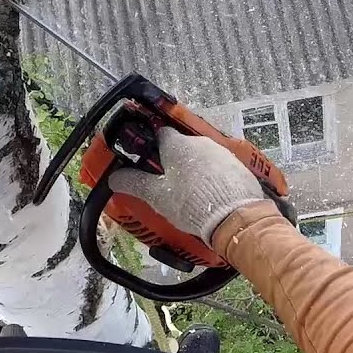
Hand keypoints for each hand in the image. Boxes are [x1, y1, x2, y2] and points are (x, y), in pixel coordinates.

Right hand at [108, 128, 267, 243]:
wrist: (234, 217)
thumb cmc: (191, 203)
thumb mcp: (156, 196)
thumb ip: (134, 183)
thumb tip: (114, 177)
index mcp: (177, 145)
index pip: (160, 134)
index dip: (152, 147)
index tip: (148, 160)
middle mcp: (200, 143)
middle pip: (181, 147)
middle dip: (173, 163)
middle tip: (167, 185)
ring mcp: (221, 153)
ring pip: (201, 157)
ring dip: (194, 170)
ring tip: (189, 195)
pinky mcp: (238, 167)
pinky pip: (219, 168)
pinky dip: (212, 179)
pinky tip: (210, 198)